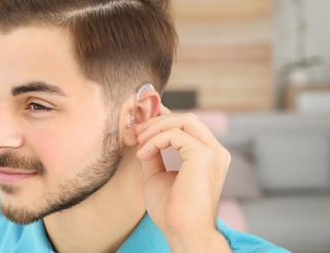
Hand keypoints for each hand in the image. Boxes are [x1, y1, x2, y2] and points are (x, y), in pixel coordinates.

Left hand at [134, 105, 231, 251]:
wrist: (182, 231)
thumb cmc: (171, 211)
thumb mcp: (157, 175)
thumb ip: (153, 154)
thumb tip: (142, 137)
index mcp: (208, 155)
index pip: (187, 125)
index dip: (163, 119)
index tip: (140, 125)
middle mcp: (215, 151)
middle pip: (186, 118)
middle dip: (157, 120)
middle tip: (136, 132)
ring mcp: (212, 152)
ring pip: (183, 120)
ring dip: (155, 127)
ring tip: (138, 142)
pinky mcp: (203, 155)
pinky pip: (174, 134)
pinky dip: (155, 140)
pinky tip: (144, 154)